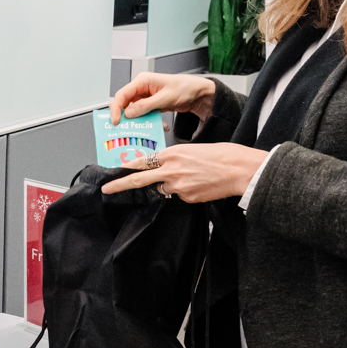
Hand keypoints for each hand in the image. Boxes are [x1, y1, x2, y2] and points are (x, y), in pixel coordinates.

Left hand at [101, 143, 270, 202]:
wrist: (240, 170)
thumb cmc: (222, 156)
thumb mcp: (192, 150)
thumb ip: (173, 159)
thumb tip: (162, 169)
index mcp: (172, 154)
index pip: (141, 162)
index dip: (126, 168)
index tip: (112, 173)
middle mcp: (171, 170)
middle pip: (139, 180)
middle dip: (120, 185)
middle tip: (106, 189)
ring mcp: (178, 186)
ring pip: (164, 188)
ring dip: (171, 185)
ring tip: (193, 176)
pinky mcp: (187, 197)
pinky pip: (180, 196)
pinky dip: (186, 191)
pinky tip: (200, 184)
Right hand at [109, 73, 216, 126]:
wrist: (198, 93)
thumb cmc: (185, 88)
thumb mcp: (165, 98)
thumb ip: (146, 106)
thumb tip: (128, 113)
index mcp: (142, 81)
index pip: (122, 94)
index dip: (116, 108)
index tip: (116, 121)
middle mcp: (141, 88)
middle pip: (124, 103)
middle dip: (125, 116)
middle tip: (125, 127)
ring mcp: (145, 97)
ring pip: (133, 111)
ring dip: (139, 121)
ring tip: (145, 127)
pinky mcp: (150, 104)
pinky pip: (143, 115)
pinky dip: (148, 121)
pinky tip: (158, 124)